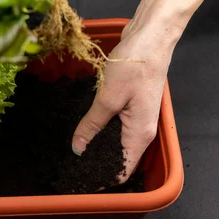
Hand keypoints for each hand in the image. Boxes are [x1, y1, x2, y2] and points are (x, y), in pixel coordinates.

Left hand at [71, 17, 179, 183]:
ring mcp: (138, 118)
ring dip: (97, 145)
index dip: (102, 178)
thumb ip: (92, 124)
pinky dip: (101, 128)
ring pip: (116, 141)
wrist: (150, 37)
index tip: (78, 180)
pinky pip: (116, 125)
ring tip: (72, 148)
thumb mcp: (108, 97)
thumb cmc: (133, 67)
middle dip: (96, 162)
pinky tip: (84, 126)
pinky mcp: (132, 105)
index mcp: (140, 135)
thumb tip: (78, 148)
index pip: (123, 170)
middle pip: (119, 158)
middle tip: (68, 165)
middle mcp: (142, 131)